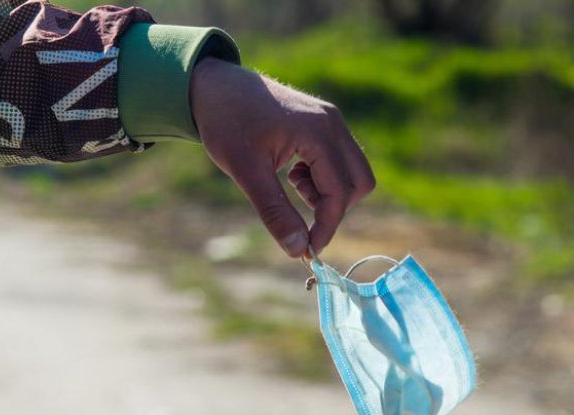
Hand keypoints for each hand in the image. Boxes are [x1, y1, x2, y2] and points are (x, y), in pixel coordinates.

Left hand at [190, 57, 374, 257]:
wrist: (213, 85)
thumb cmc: (226, 124)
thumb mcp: (246, 172)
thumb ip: (274, 212)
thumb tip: (298, 251)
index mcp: (317, 133)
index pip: (339, 192)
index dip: (326, 226)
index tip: (307, 249)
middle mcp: (333, 123)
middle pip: (359, 182)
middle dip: (334, 208)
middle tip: (300, 215)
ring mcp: (331, 120)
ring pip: (353, 172)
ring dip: (328, 192)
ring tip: (290, 184)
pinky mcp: (325, 122)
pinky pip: (340, 160)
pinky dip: (323, 177)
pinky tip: (292, 172)